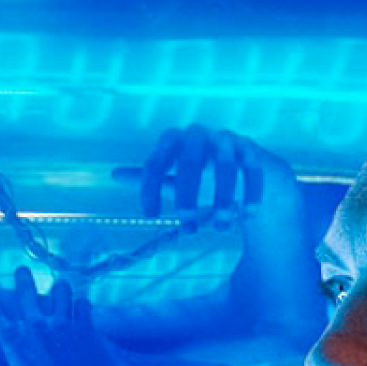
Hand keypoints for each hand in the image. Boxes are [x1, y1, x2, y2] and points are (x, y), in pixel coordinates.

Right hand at [0, 268, 140, 365]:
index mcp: (19, 355)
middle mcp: (42, 337)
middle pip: (27, 296)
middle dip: (22, 281)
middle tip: (21, 271)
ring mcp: (70, 334)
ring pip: (60, 292)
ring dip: (56, 289)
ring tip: (57, 288)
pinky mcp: (94, 338)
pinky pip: (85, 307)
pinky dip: (80, 304)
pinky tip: (79, 307)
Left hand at [112, 124, 298, 233]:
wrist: (243, 166)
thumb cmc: (201, 176)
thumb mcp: (173, 178)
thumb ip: (148, 178)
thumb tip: (114, 173)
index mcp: (173, 142)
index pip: (156, 163)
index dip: (150, 189)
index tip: (151, 217)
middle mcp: (199, 136)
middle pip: (191, 159)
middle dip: (188, 193)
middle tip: (187, 225)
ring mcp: (227, 140)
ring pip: (225, 165)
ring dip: (223, 199)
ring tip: (221, 229)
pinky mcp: (252, 151)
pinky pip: (252, 169)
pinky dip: (251, 193)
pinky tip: (248, 217)